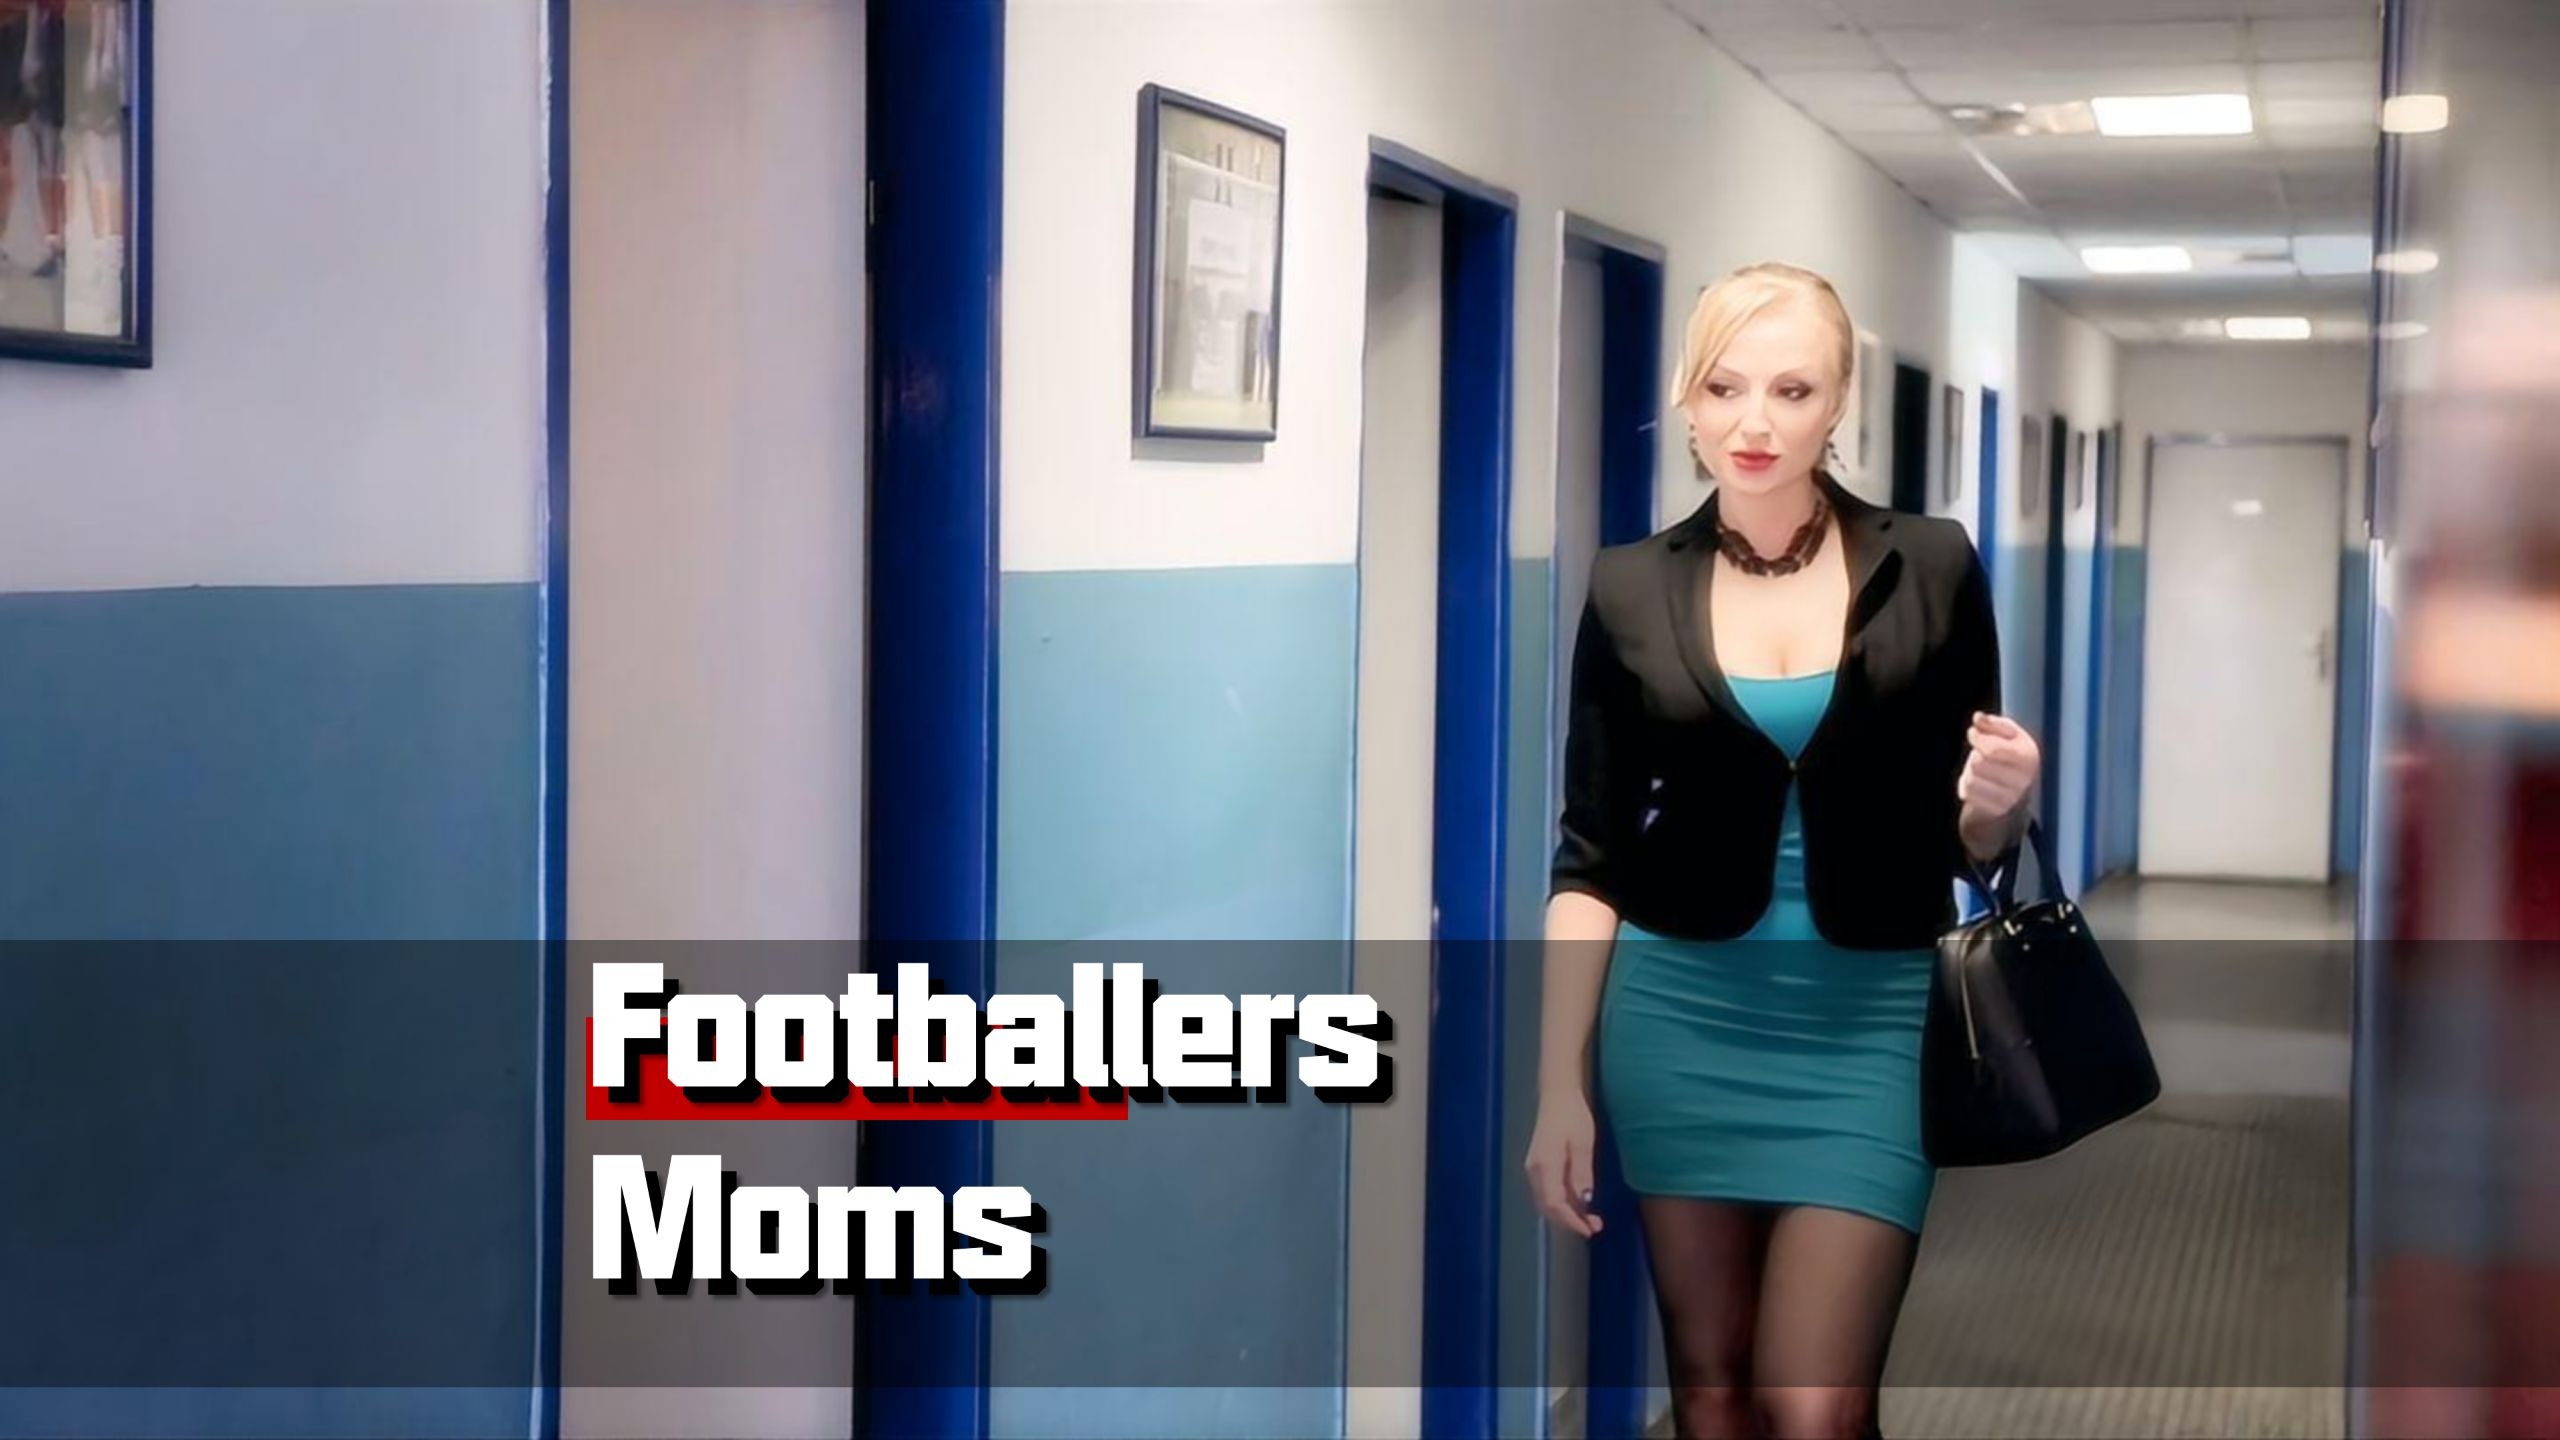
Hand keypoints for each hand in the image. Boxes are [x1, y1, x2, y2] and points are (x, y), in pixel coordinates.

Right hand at [1524, 1094, 1603, 1237]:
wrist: (1557, 1097)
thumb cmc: (1572, 1116)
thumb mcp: (1583, 1145)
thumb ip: (1581, 1175)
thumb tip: (1584, 1202)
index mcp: (1545, 1166)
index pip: (1554, 1204)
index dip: (1571, 1221)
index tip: (1590, 1230)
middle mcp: (1534, 1171)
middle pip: (1548, 1207)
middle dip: (1570, 1221)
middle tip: (1595, 1227)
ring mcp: (1534, 1169)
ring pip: (1547, 1202)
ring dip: (1567, 1214)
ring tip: (1590, 1219)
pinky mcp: (1538, 1167)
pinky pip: (1548, 1193)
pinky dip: (1563, 1204)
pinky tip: (1579, 1204)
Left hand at [1958, 711, 2038, 822]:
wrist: (2015, 790)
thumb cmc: (2010, 755)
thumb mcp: (2008, 734)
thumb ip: (1993, 723)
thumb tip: (1979, 718)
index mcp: (2029, 757)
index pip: (1993, 749)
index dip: (1977, 738)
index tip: (1973, 733)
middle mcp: (2023, 780)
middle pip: (1978, 763)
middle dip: (1975, 755)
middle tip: (1982, 755)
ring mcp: (2010, 798)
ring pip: (1971, 778)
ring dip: (1970, 771)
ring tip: (1982, 770)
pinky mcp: (1995, 810)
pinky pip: (1967, 792)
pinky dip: (1967, 785)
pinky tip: (1979, 783)